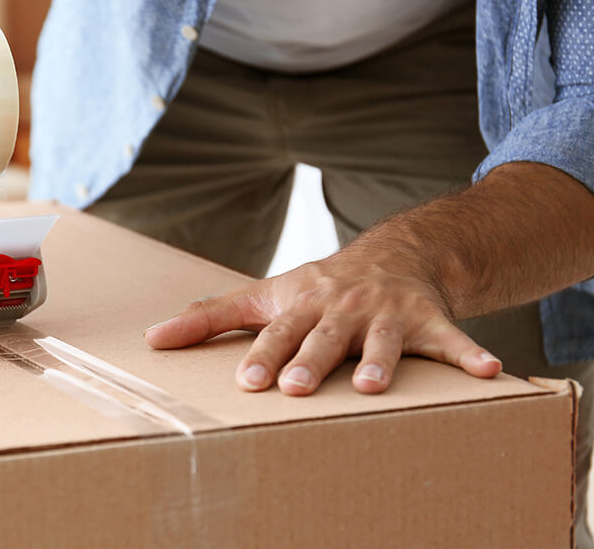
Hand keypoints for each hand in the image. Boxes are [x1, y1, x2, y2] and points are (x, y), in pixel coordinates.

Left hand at [143, 248, 502, 394]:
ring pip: (384, 340)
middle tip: (297, 388)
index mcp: (302, 303)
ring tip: (373, 386)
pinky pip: (453, 339)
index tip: (248, 382)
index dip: (263, 355)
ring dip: (381, 361)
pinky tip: (490, 372)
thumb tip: (151, 338)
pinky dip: (471, 354)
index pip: (277, 332)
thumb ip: (210, 317)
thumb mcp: (266, 296)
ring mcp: (388, 312)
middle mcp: (343, 307)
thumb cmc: (319, 286)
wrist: (396, 253)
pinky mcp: (430, 319)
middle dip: (311, 360)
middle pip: (325, 336)